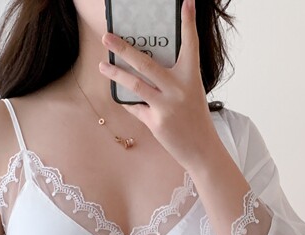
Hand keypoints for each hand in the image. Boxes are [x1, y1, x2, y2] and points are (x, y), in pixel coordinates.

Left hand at [98, 0, 219, 171]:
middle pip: (146, 63)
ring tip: (102, 66)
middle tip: (107, 37)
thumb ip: (173, 79)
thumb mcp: (191, 93)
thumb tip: (145, 67)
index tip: (186, 1)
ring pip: (134, 85)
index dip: (188, 22)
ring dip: (115, 74)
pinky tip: (121, 96)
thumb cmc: (195, 119)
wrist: (202, 150)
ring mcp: (166, 106)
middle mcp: (178, 89)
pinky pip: (136, 107)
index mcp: (191, 77)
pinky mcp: (155, 122)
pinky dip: (128, 102)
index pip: (190, 44)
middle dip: (123, 48)